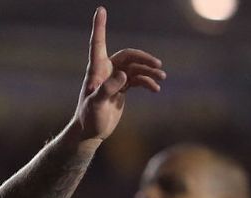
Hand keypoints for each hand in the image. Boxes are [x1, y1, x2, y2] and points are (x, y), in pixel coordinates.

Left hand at [71, 7, 165, 142]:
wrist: (91, 133)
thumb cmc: (89, 118)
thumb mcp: (96, 105)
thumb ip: (108, 89)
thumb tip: (124, 76)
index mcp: (96, 70)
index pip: (98, 43)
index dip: (100, 26)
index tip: (100, 9)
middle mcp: (105, 71)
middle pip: (128, 56)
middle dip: (143, 58)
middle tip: (157, 65)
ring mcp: (115, 79)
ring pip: (136, 68)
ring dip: (149, 72)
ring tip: (161, 78)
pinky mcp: (121, 88)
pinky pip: (138, 79)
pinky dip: (147, 82)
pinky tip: (155, 89)